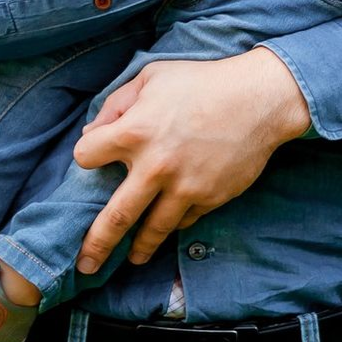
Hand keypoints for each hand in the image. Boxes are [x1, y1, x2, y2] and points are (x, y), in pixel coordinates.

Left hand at [73, 48, 309, 272]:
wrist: (257, 100)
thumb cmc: (201, 82)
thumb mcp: (151, 77)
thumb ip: (116, 104)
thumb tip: (92, 133)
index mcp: (134, 131)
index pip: (86, 155)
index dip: (87, 154)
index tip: (92, 157)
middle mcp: (155, 166)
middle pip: (115, 217)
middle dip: (96, 244)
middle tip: (85, 264)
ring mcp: (184, 187)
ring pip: (153, 230)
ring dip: (138, 249)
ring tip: (129, 259)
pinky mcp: (209, 198)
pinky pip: (184, 220)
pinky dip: (174, 224)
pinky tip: (168, 227)